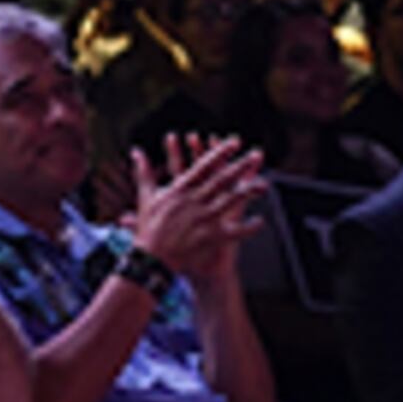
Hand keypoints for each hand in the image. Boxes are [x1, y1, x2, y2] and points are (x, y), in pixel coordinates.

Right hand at [128, 134, 263, 284]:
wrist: (150, 260)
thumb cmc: (147, 228)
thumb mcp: (145, 197)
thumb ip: (144, 172)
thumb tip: (137, 151)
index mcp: (179, 190)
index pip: (204, 166)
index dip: (220, 152)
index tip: (234, 142)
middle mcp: (193, 201)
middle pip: (222, 180)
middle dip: (240, 166)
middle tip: (255, 153)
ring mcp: (203, 219)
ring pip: (231, 201)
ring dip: (249, 191)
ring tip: (265, 184)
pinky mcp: (210, 237)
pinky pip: (235, 231)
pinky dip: (248, 227)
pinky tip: (260, 221)